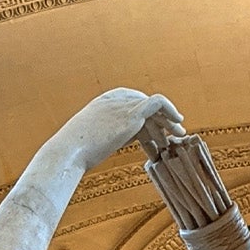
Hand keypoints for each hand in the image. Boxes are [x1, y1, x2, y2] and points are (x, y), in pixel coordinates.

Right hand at [55, 88, 184, 169]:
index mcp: (105, 102)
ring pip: (154, 108)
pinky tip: (178, 122)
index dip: (146, 120)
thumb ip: (107, 133)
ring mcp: (124, 104)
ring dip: (167, 122)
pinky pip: (157, 103)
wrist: (71, 150)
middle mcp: (115, 99)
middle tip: (171, 136)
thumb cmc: (78, 151)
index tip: (155, 135)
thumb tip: (112, 141)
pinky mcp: (132, 113)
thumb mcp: (93, 137)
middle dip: (159, 121)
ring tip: (178, 136)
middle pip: (144, 107)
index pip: (132, 105)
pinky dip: (169, 109)